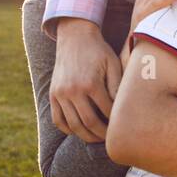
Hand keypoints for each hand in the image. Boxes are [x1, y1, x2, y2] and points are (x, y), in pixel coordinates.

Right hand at [50, 18, 121, 142]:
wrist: (75, 37)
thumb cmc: (99, 52)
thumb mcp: (113, 65)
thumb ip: (118, 87)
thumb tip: (123, 110)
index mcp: (91, 83)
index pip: (106, 112)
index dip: (116, 122)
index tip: (123, 126)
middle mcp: (73, 90)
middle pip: (89, 123)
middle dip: (102, 134)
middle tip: (112, 138)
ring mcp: (60, 93)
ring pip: (73, 125)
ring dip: (86, 136)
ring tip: (98, 138)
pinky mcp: (53, 94)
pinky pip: (58, 119)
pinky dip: (69, 129)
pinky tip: (80, 131)